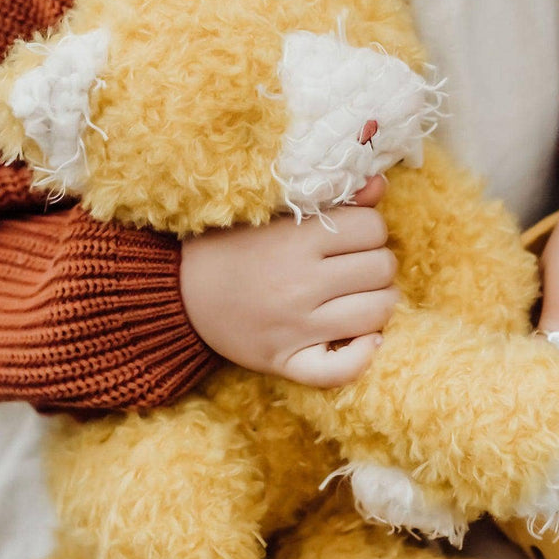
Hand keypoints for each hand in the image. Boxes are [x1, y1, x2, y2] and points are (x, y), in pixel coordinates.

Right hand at [180, 176, 398, 387]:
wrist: (177, 291)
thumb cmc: (232, 244)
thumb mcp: (277, 211)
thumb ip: (333, 198)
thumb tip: (379, 188)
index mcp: (296, 239)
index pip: (372, 228)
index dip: (370, 228)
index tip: (354, 233)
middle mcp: (300, 284)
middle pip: (381, 269)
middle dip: (376, 261)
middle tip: (356, 263)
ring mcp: (295, 328)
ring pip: (376, 313)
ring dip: (377, 301)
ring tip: (359, 294)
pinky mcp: (286, 362)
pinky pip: (342, 370)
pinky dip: (362, 355)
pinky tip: (365, 338)